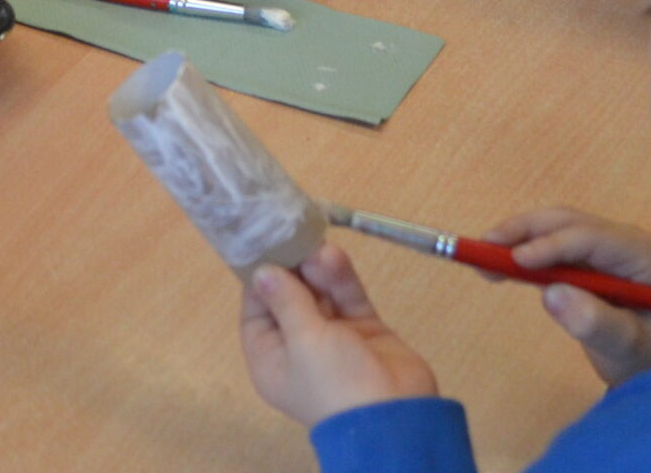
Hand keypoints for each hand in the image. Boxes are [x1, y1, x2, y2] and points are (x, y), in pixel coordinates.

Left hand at [241, 244, 437, 428]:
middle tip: (295, 234)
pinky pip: (347, 298)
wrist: (394, 416)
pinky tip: (335, 256)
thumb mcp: (302, 341)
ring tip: (319, 246)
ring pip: (321, 294)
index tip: (263, 244)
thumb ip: (286, 301)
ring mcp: (334, 337)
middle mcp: (299, 347)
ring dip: (319, 270)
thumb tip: (261, 272)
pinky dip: (341, 278)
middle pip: (290, 298)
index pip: (256, 312)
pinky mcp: (364, 329)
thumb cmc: (334, 382)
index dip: (259, 280)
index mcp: (272, 359)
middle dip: (294, 268)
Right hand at [482, 209, 650, 384]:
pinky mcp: (582, 258)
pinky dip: (520, 253)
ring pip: (553, 228)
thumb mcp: (628, 346)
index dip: (550, 245)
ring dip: (516, 238)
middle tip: (483, 247)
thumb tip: (552, 294)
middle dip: (523, 231)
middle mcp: (619, 239)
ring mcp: (601, 246)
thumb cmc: (649, 357)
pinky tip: (494, 266)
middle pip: (566, 222)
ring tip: (480, 256)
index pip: (589, 237)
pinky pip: (548, 247)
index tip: (515, 260)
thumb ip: (596, 322)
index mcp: (638, 252)